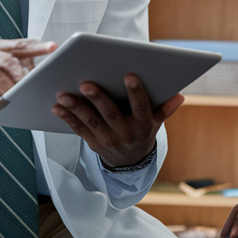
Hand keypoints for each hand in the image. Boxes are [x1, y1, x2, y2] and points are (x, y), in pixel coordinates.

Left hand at [53, 73, 181, 168]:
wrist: (130, 163)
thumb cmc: (142, 132)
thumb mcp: (156, 122)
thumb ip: (165, 108)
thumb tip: (180, 95)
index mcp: (143, 125)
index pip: (141, 107)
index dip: (136, 92)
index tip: (130, 75)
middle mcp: (125, 134)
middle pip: (110, 114)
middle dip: (97, 99)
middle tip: (85, 83)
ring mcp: (107, 140)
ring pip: (90, 122)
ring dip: (76, 108)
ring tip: (62, 94)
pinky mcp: (93, 143)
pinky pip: (79, 129)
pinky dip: (67, 118)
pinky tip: (57, 107)